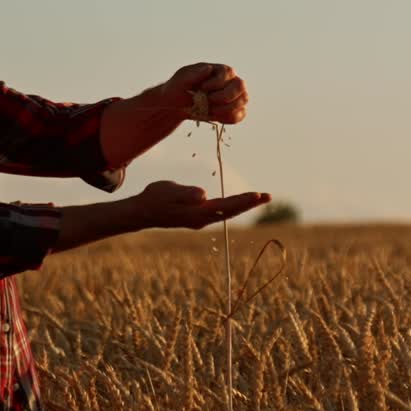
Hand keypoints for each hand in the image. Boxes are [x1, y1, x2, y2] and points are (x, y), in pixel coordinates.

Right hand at [134, 181, 269, 230]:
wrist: (142, 212)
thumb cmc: (155, 198)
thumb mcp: (169, 191)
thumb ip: (186, 194)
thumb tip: (203, 196)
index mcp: (199, 213)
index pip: (227, 206)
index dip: (244, 200)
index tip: (259, 195)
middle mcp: (202, 219)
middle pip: (232, 211)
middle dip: (250, 203)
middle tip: (268, 196)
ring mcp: (200, 219)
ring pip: (227, 212)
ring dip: (243, 205)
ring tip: (258, 198)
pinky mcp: (196, 217)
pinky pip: (220, 212)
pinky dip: (233, 206)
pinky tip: (237, 203)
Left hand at [163, 63, 249, 123]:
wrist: (178, 105)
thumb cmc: (180, 88)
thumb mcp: (181, 79)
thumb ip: (193, 73)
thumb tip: (209, 68)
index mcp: (220, 70)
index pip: (228, 73)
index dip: (217, 82)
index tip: (202, 88)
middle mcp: (231, 81)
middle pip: (240, 86)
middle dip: (224, 96)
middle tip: (208, 101)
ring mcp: (236, 96)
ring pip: (242, 101)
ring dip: (226, 109)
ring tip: (210, 110)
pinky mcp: (235, 110)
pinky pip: (240, 115)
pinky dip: (228, 118)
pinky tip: (215, 116)